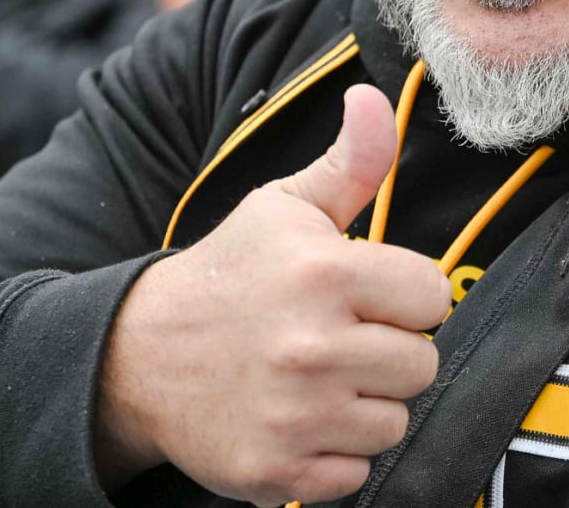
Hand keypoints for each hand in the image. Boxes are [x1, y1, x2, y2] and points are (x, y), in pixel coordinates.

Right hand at [94, 85, 451, 505]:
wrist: (136, 357)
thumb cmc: (228, 275)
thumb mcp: (282, 208)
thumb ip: (350, 162)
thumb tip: (374, 98)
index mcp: (324, 274)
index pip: (433, 297)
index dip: (405, 295)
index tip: (368, 295)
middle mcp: (312, 347)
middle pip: (421, 364)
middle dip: (389, 351)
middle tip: (340, 339)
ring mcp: (294, 415)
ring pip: (394, 421)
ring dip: (365, 405)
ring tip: (318, 379)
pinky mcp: (277, 471)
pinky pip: (356, 472)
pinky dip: (334, 455)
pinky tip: (299, 420)